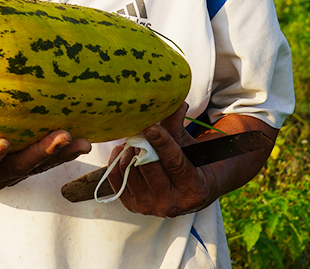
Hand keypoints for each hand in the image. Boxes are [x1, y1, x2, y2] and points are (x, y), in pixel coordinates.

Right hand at [0, 104, 91, 189]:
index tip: (1, 144)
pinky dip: (63, 149)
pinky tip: (84, 137)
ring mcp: (7, 167)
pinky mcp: (23, 158)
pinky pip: (45, 157)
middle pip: (13, 169)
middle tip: (58, 136)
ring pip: (34, 165)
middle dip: (37, 155)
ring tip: (80, 139)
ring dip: (58, 154)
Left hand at [104, 103, 218, 217]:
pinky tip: (124, 150)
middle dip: (142, 144)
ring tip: (135, 140)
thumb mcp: (187, 145)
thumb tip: (176, 102)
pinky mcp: (132, 206)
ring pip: (130, 170)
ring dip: (129, 150)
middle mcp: (171, 204)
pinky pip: (116, 178)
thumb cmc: (189, 163)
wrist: (185, 192)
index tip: (151, 126)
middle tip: (141, 129)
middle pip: (149, 167)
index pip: (174, 162)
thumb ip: (178, 126)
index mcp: (193, 189)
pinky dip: (116, 160)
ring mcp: (150, 208)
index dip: (162, 142)